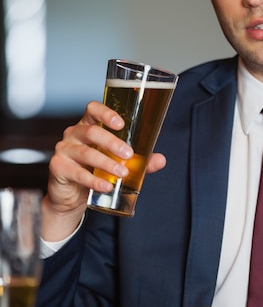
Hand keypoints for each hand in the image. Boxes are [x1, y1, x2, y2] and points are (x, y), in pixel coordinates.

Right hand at [42, 101, 165, 240]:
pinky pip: (77, 173)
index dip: (106, 114)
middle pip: (92, 132)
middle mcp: (74, 134)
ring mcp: (64, 150)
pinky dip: (94, 180)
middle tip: (129, 155)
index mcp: (88, 126)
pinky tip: (106, 186)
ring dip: (107, 163)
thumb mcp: (118, 164)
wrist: (72, 197)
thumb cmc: (95, 172)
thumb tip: (160, 159)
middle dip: (112, 143)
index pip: (93, 109)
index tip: (121, 123)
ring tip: (122, 173)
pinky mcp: (58, 167)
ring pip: (86, 153)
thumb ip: (140, 162)